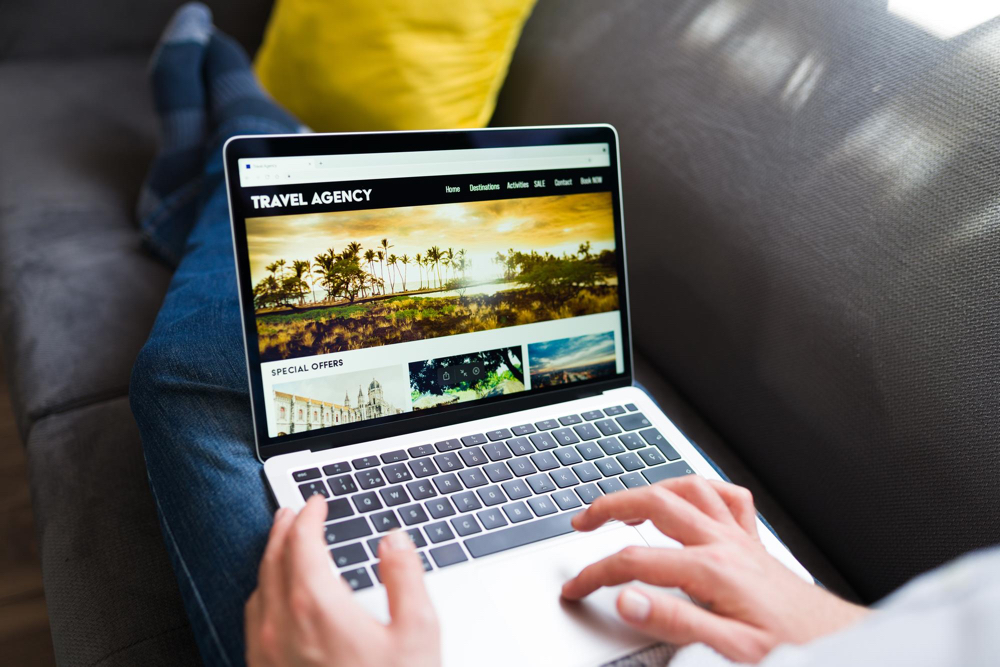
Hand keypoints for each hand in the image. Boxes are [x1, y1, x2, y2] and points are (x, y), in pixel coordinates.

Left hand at [245, 494, 440, 666]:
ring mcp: (267, 653)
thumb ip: (405, 577)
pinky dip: (263, 592)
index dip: (309, 515)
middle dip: (283, 529)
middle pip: (273, 560)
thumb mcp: (418, 633)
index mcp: (317, 606)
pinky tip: (275, 597)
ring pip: (258, 589)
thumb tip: (394, 541)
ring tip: (283, 545)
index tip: (318, 502)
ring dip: (270, 558)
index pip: (302, 542)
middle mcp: (282, 626)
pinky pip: (253, 621)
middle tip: (294, 511)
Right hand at [561, 477, 867, 662]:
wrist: (837, 645)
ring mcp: (739, 538)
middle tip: (582, 521)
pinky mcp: (753, 542)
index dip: (596, 574)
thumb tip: (627, 601)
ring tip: (624, 504)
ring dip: (650, 489)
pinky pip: (727, 496)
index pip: (635, 562)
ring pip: (688, 489)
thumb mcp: (729, 651)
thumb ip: (674, 623)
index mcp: (711, 571)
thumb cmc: (788, 648)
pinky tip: (687, 498)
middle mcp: (723, 544)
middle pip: (654, 504)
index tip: (574, 588)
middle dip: (610, 507)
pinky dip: (701, 489)